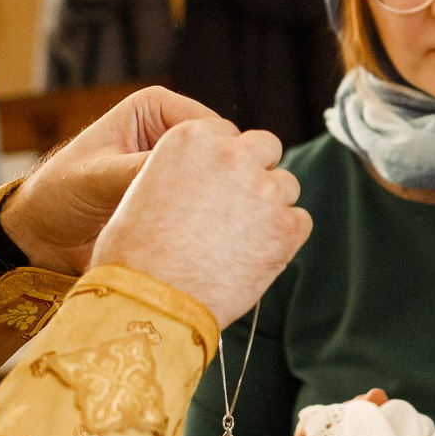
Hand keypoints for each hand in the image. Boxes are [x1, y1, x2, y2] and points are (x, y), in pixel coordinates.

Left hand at [0, 86, 223, 271]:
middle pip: (221, 154)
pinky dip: (207, 222)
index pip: (211, 126)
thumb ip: (142, 171)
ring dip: (214, 205)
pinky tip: (203, 239)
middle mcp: (170, 132)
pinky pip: (206, 207)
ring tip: (209, 231)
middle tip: (216, 216)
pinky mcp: (176, 198)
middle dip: (221, 182)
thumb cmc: (58, 194)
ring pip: (218, 182)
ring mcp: (175, 167)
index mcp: (155, 108)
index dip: (222, 156)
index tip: (223, 190)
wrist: (40, 237)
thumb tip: (193, 175)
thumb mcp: (99, 177)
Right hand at [90, 120, 310, 324]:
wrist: (151, 301)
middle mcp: (233, 155)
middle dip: (256, 171)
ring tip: (241, 240)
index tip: (217, 184)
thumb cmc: (134, 255)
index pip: (226, 133)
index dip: (223, 161)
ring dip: (270, 206)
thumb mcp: (144, 189)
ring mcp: (264, 190)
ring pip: (285, 186)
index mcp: (191, 138)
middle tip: (239, 206)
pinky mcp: (286, 227)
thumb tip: (206, 181)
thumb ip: (185, 172)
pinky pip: (300, 222)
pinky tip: (255, 257)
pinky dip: (284, 238)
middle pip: (265, 147)